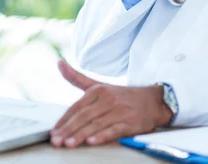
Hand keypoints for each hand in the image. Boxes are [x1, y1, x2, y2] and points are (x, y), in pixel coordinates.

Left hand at [50, 60, 172, 147]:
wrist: (153, 101)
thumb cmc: (123, 96)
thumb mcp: (99, 85)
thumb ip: (77, 77)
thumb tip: (59, 63)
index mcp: (99, 90)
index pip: (77, 106)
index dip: (64, 120)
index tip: (53, 131)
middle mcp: (109, 99)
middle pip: (84, 116)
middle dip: (68, 129)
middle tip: (56, 140)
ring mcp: (120, 111)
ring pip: (96, 124)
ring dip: (81, 135)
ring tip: (68, 143)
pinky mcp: (131, 122)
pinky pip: (114, 130)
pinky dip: (102, 136)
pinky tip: (92, 141)